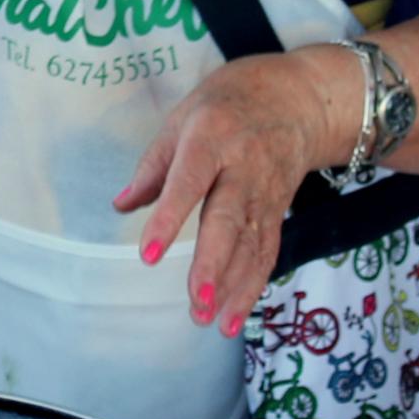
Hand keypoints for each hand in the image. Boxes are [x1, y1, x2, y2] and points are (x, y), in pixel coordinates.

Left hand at [114, 48, 354, 339]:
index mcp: (211, 138)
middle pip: (229, 220)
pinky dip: (252, 286)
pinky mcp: (279, 211)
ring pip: (252, 244)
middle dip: (213, 263)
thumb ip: (153, 166)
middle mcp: (243, 168)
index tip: (148, 255)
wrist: (298, 99)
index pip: (189, 181)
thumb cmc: (227, 105)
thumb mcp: (183, 119)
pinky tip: (232, 317)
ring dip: (234, 286)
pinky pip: (267, 252)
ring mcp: (265, 193)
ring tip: (209, 319)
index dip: (169, 218)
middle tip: (197, 300)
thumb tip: (121, 206)